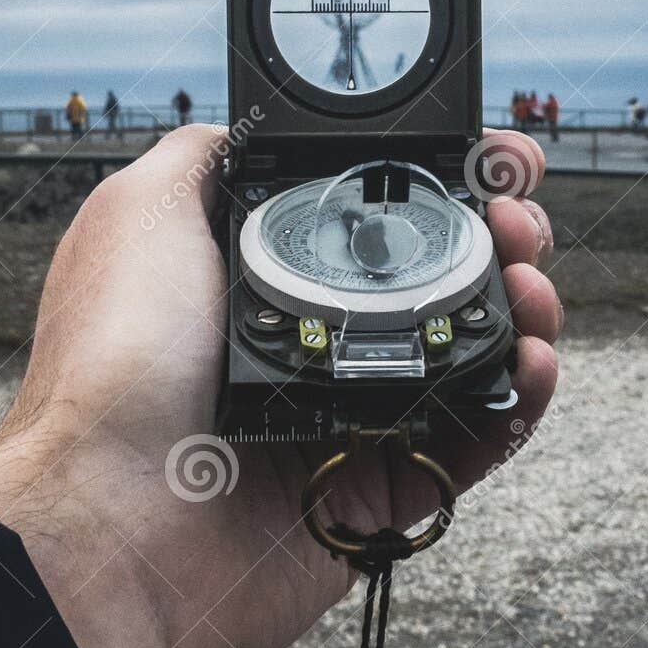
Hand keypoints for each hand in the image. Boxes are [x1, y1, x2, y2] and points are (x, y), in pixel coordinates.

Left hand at [0, 127, 559, 647]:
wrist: (113, 517)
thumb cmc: (113, 368)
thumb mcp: (140, 213)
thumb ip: (203, 159)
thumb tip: (244, 131)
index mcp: (258, 281)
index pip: (373, 221)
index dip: (439, 183)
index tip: (487, 160)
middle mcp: (309, 346)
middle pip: (436, 281)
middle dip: (497, 238)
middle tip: (518, 222)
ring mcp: (350, 419)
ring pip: (469, 356)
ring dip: (521, 308)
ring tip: (530, 282)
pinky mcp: (382, 492)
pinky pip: (477, 442)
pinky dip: (523, 400)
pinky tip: (535, 358)